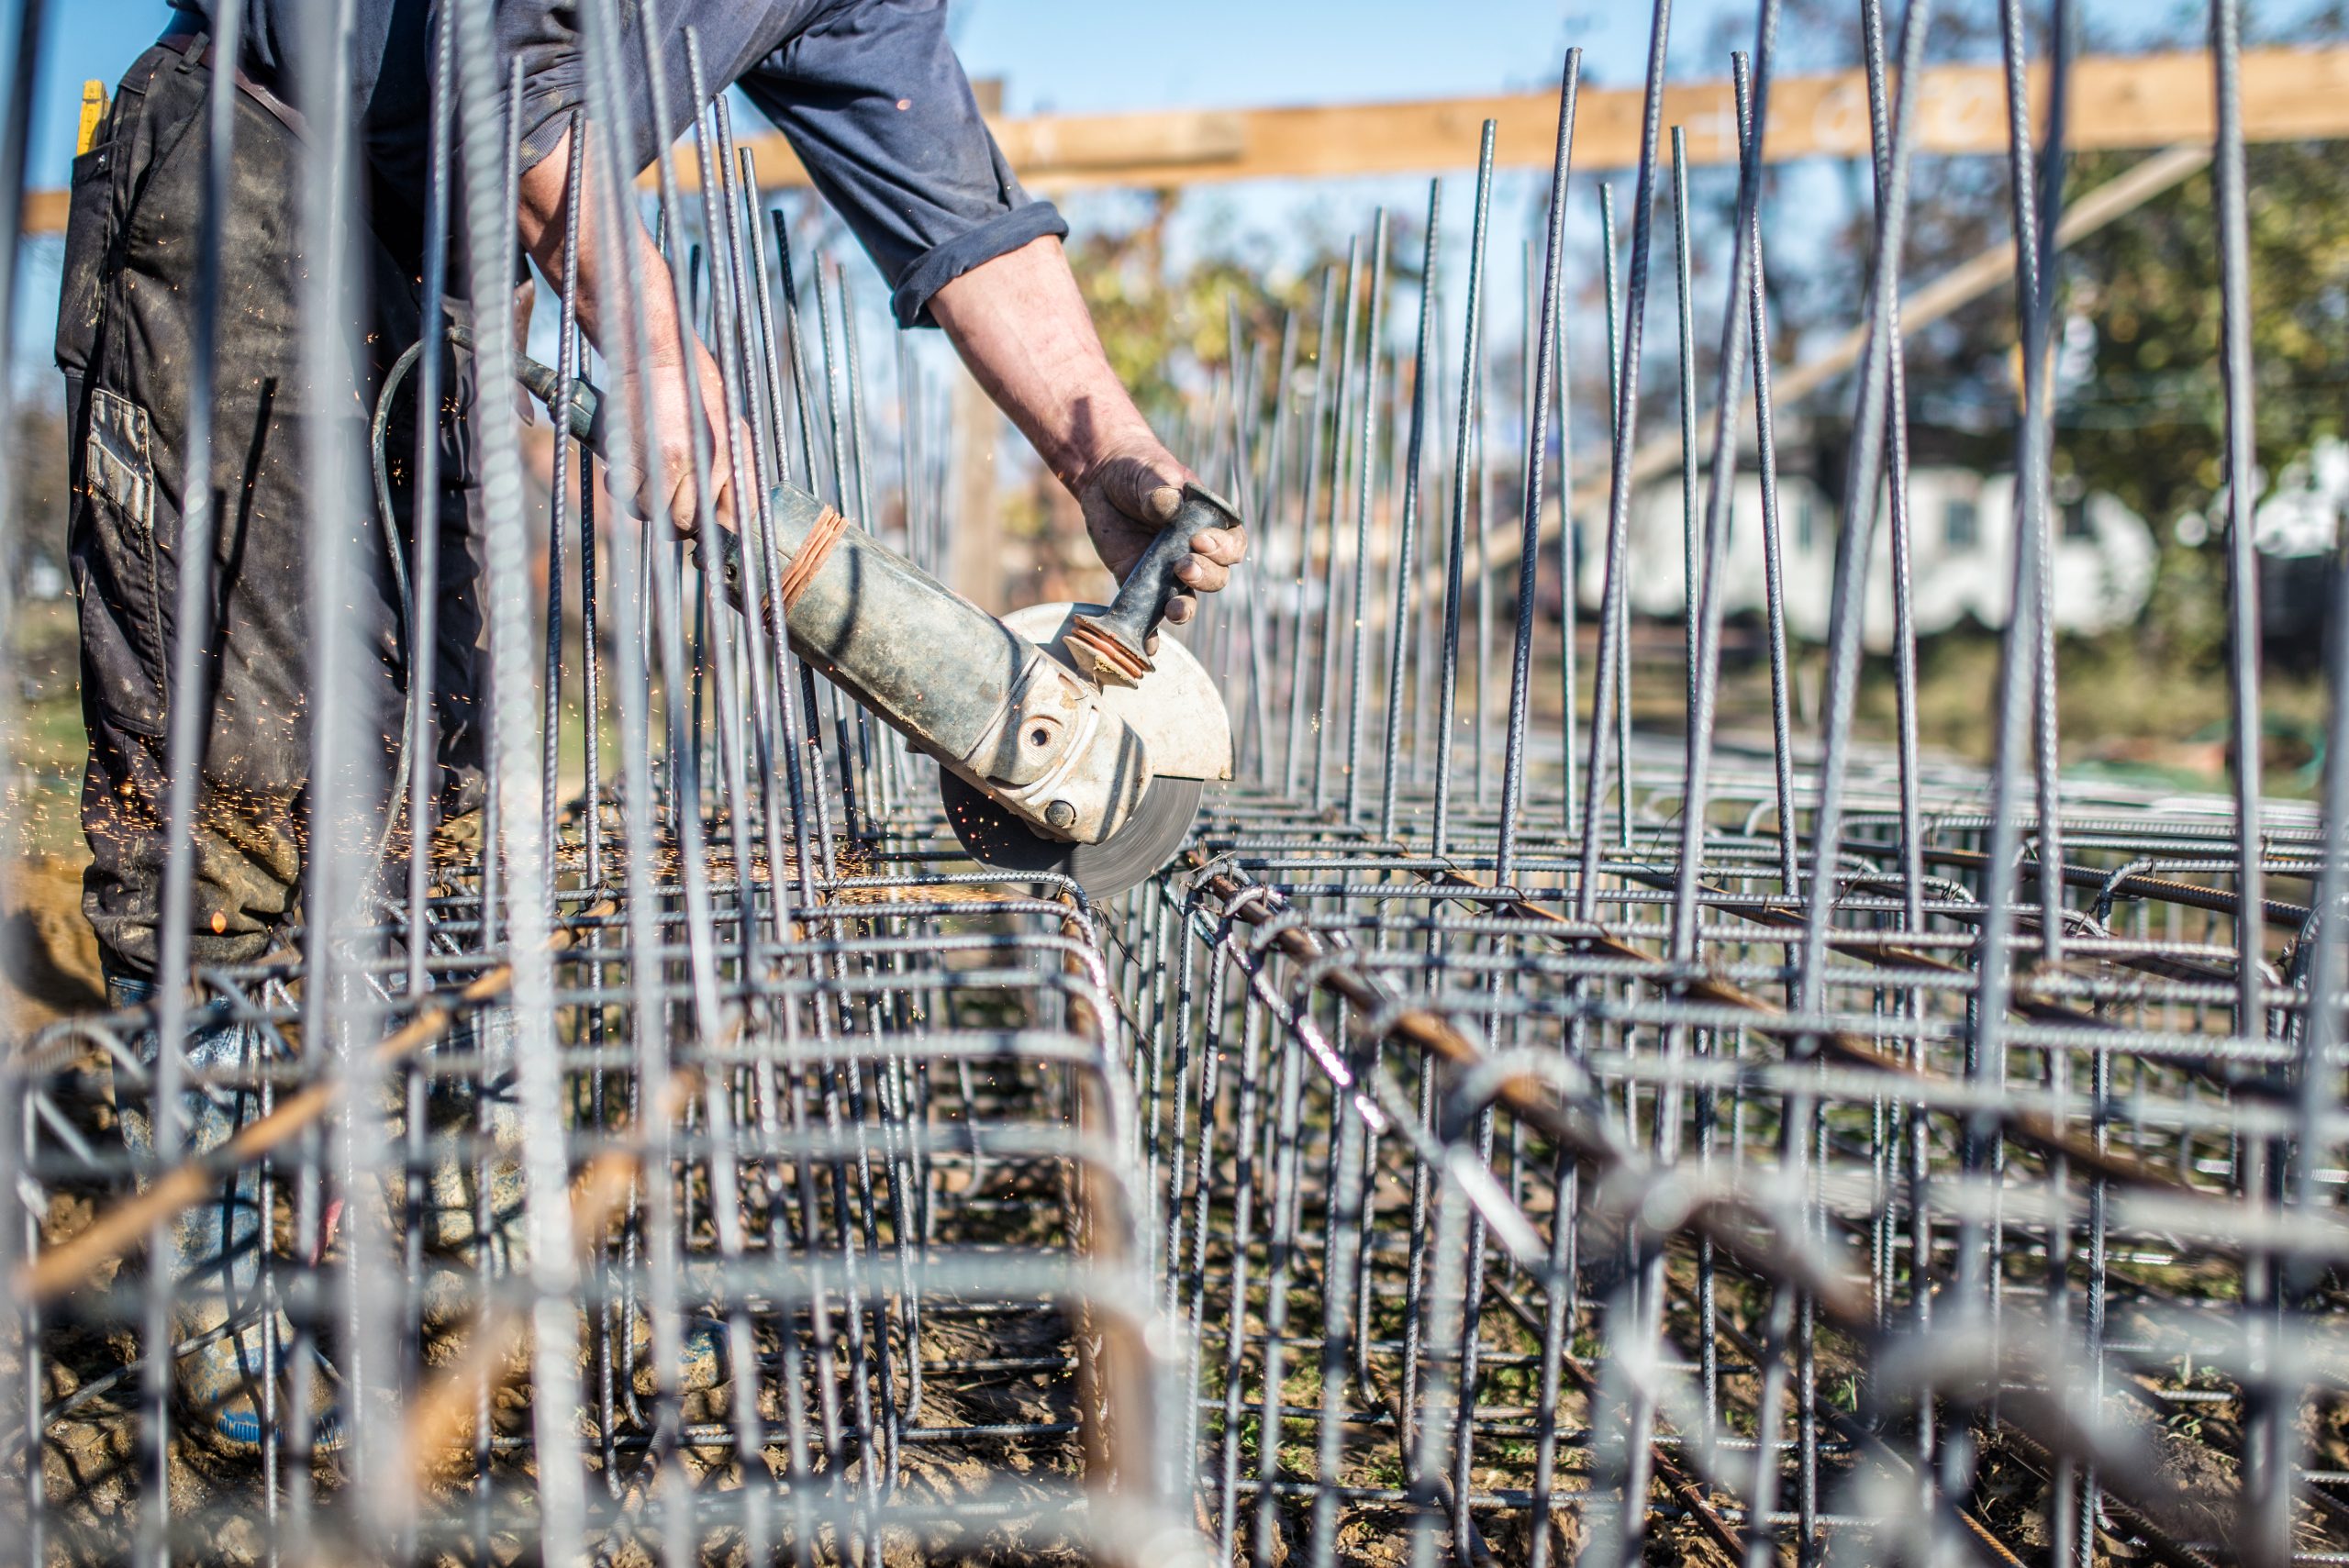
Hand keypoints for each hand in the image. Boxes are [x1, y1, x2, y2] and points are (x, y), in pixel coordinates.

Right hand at [630, 339, 752, 538]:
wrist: (660, 354)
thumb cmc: (698, 389)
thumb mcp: (733, 429)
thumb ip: (736, 473)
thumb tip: (734, 520)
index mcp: (733, 460)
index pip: (732, 522)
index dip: (719, 540)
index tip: (707, 546)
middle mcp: (705, 466)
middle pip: (688, 525)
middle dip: (679, 522)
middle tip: (671, 504)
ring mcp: (668, 463)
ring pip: (655, 515)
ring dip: (650, 507)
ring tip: (651, 484)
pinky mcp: (634, 456)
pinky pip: (627, 495)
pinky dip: (625, 490)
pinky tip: (630, 473)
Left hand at [1074, 444, 1246, 626]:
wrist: (1103, 478)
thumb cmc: (1138, 470)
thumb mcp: (1151, 472)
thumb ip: (1160, 488)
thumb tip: (1167, 506)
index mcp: (1211, 525)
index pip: (1232, 544)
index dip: (1223, 549)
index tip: (1199, 541)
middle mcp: (1196, 554)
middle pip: (1215, 577)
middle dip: (1204, 576)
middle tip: (1183, 566)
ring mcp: (1169, 573)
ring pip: (1188, 600)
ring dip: (1185, 609)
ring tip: (1174, 609)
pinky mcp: (1142, 586)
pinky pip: (1150, 614)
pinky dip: (1151, 633)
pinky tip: (1148, 643)